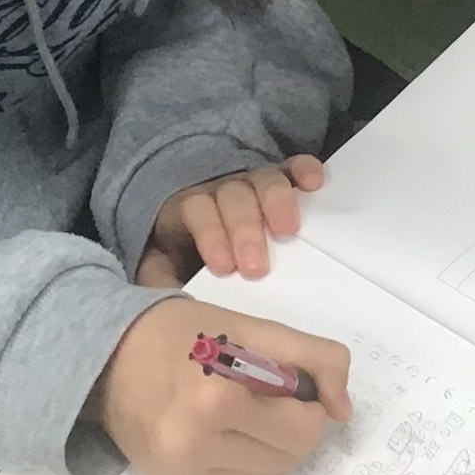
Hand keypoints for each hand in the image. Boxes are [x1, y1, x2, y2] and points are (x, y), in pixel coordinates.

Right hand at [89, 296, 351, 474]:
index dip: (306, 400)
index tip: (283, 379)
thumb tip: (344, 411)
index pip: (303, 426)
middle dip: (292, 424)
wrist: (106, 358)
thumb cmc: (184, 334)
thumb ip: (315, 358)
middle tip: (263, 395)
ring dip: (270, 444)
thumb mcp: (254, 328)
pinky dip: (242, 458)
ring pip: (269, 474)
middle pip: (291, 456)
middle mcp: (194, 446)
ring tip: (239, 411)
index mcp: (216, 400)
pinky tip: (217, 431)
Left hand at [138, 156, 325, 286]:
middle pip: (233, 195)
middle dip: (245, 228)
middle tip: (256, 267)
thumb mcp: (162, 274)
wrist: (193, 245)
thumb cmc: (184, 264)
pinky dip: (303, 170)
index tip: (222, 267)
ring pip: (263, 180)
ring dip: (276, 202)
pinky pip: (291, 168)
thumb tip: (166, 305)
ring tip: (288, 232)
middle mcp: (220, 189)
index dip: (210, 234)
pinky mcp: (279, 182)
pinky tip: (313, 184)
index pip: (197, 209)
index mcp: (186, 209)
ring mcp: (251, 183)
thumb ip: (161, 284)